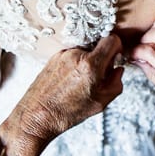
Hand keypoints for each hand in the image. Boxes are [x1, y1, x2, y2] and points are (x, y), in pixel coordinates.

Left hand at [0, 35, 123, 155]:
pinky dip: (74, 66)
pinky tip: (69, 82)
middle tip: (97, 78)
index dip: (117, 48)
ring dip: (86, 63)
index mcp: (90, 66)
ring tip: (79, 83)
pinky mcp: (53, 57)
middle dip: (101, 59)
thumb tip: (118, 70)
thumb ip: (115, 83)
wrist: (37, 116)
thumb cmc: (66, 113)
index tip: (115, 57)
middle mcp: (76, 55)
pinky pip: (71, 56)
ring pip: (84, 52)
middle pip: (98, 47)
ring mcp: (63, 54)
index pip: (111, 40)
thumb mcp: (100, 103)